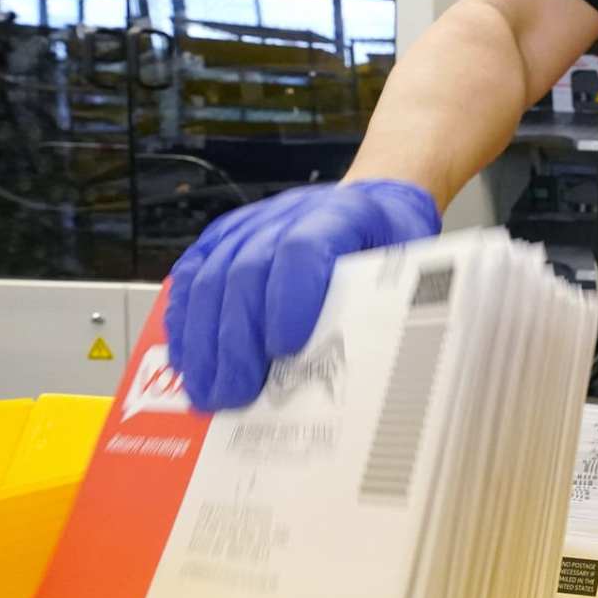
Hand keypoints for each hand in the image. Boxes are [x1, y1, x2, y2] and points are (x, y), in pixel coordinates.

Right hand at [165, 180, 440, 410]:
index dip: (290, 296)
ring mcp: (249, 225)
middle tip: (237, 393)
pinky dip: (185, 324)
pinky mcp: (221, 239)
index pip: (305, 247)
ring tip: (209, 392)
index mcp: (344, 214)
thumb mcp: (412, 264)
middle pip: (247, 270)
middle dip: (237, 340)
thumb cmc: (390, 241)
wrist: (371, 203)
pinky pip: (190, 277)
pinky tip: (189, 363)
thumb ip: (393, 301)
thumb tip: (378, 364)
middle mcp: (287, 214)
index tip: (285, 347)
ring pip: (210, 277)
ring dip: (204, 342)